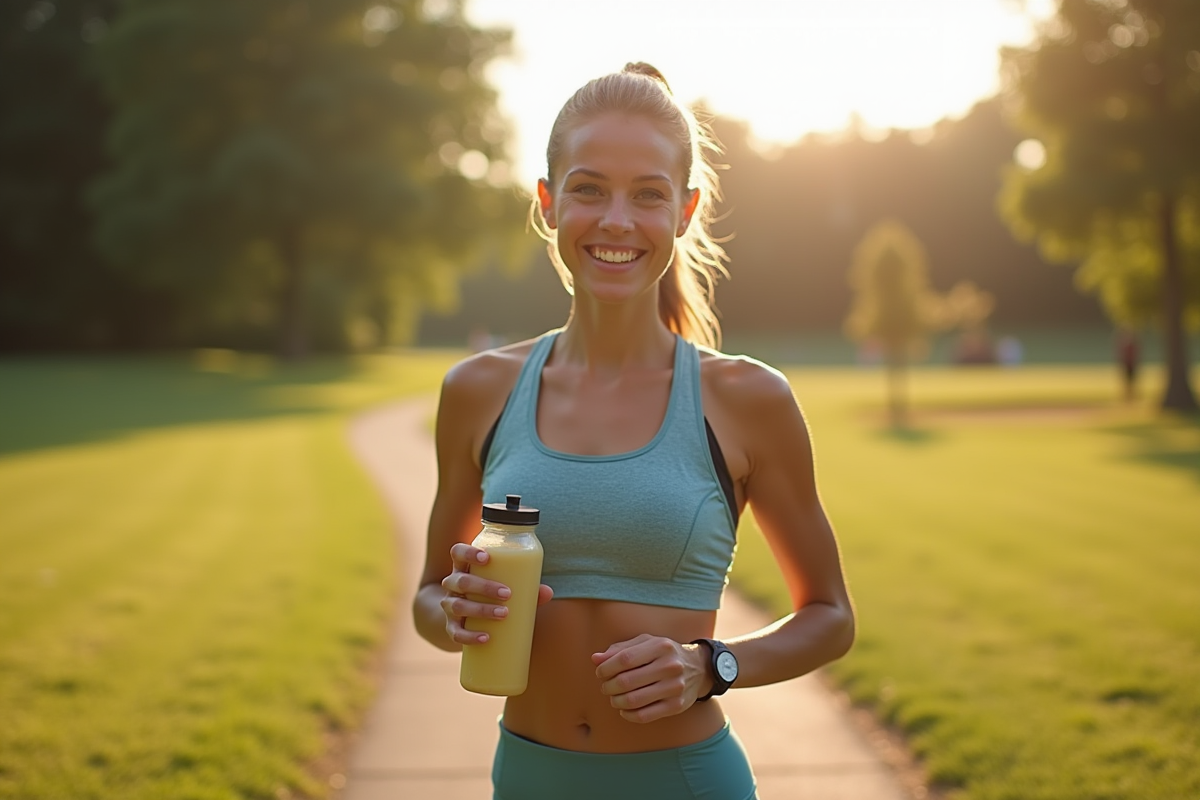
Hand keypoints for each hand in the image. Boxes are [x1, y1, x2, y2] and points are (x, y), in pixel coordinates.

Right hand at [440, 543, 552, 645]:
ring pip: (458, 606)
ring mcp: (449, 606)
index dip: (468, 552)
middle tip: (507, 593)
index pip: (457, 552)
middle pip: (461, 581)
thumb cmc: (488, 594)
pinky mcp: (450, 627)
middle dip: (484, 586)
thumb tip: (547, 592)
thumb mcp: (501, 585)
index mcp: (464, 568)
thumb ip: (524, 587)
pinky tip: (486, 637)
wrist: (463, 618)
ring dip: (481, 610)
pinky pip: (455, 633)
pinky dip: (470, 636)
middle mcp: (453, 585)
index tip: (486, 557)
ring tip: (503, 613)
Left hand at [591, 634, 710, 722]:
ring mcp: (675, 687)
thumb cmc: (664, 653)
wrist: (699, 668)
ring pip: (634, 700)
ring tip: (613, 698)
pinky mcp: (676, 705)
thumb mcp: (645, 643)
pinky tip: (624, 709)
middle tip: (605, 687)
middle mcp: (670, 666)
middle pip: (627, 681)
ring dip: (616, 701)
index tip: (600, 673)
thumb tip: (595, 659)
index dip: (606, 668)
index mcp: (660, 646)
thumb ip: (619, 650)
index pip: (625, 659)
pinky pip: (645, 715)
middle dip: (609, 686)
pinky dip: (628, 715)